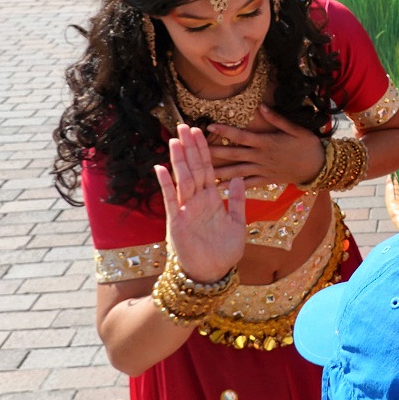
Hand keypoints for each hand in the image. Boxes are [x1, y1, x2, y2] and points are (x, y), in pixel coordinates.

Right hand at [155, 124, 245, 282]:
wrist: (212, 273)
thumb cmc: (225, 251)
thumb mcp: (237, 223)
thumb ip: (237, 200)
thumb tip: (238, 177)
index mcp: (213, 199)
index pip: (208, 169)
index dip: (204, 150)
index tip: (201, 131)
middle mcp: (197, 201)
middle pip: (193, 169)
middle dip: (189, 148)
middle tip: (185, 126)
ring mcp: (185, 209)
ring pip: (182, 179)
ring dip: (179, 160)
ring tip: (176, 140)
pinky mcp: (175, 221)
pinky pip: (170, 199)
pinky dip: (166, 184)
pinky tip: (160, 168)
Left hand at [207, 106, 325, 186]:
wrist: (319, 167)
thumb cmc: (308, 145)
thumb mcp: (296, 128)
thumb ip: (277, 119)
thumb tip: (261, 107)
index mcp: (266, 142)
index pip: (241, 136)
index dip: (225, 131)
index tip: (209, 127)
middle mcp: (261, 157)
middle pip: (233, 154)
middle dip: (213, 152)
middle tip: (194, 151)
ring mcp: (263, 170)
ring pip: (237, 171)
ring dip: (218, 171)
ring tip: (200, 171)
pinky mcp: (266, 180)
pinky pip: (247, 184)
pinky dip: (233, 187)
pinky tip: (219, 188)